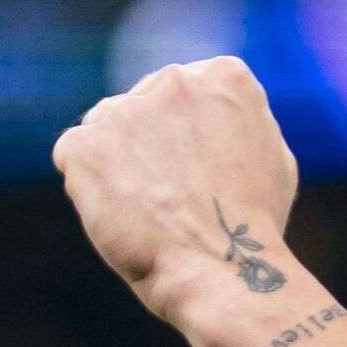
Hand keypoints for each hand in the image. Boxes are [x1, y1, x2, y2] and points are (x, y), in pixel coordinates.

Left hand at [51, 57, 299, 326]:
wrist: (224, 269)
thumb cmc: (255, 226)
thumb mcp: (272, 156)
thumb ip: (236, 123)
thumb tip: (212, 119)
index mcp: (224, 76)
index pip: (187, 95)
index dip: (189, 140)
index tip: (199, 175)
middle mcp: (174, 80)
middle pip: (144, 107)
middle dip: (150, 146)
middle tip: (171, 199)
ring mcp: (125, 108)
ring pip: (107, 129)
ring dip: (118, 164)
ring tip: (148, 212)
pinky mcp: (85, 144)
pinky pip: (74, 158)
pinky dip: (88, 188)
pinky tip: (120, 216)